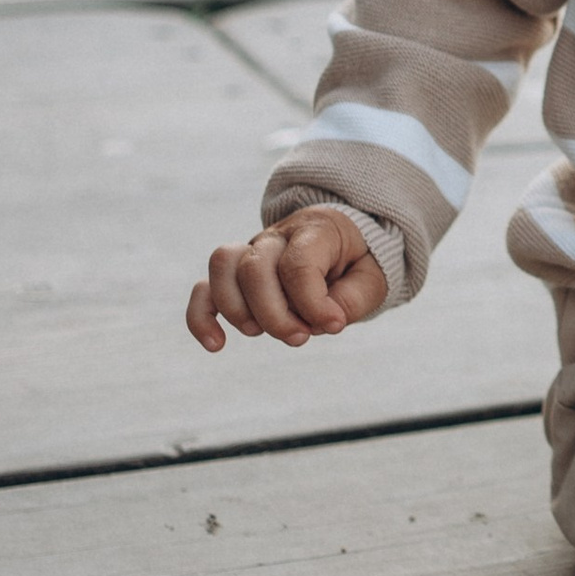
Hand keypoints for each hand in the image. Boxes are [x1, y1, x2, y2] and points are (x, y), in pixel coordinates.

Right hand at [186, 207, 386, 353]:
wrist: (343, 245)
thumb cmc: (357, 263)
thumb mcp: (372, 278)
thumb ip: (353, 299)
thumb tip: (324, 322)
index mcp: (315, 230)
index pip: (299, 263)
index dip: (313, 302)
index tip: (334, 325)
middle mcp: (276, 237)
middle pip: (255, 268)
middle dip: (274, 315)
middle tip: (300, 338)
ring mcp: (251, 252)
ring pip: (223, 268)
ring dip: (238, 310)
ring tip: (261, 333)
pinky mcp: (235, 276)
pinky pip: (204, 289)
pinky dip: (201, 317)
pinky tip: (216, 345)